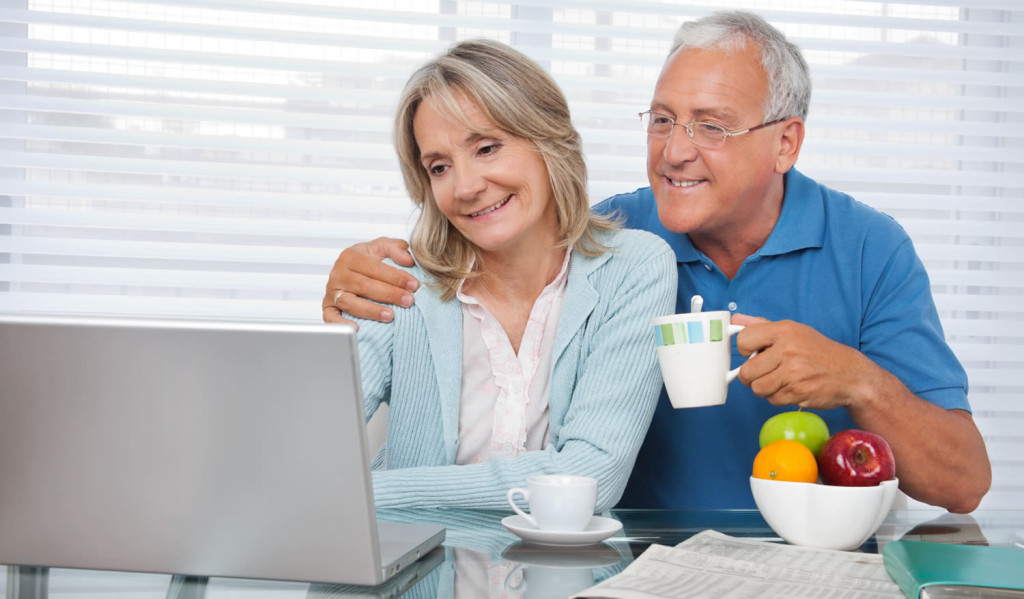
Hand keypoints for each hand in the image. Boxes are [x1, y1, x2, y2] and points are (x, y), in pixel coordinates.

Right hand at [321, 237, 418, 325]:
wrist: (351, 269)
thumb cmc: (368, 260)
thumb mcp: (382, 247)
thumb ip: (396, 248)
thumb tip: (408, 261)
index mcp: (350, 256)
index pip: (374, 268)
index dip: (396, 277)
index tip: (413, 285)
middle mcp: (338, 273)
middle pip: (364, 286)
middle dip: (389, 294)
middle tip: (408, 301)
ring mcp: (331, 291)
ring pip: (350, 302)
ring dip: (371, 310)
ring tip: (390, 315)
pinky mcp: (327, 307)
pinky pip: (331, 317)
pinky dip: (342, 323)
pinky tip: (358, 328)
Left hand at [731, 313, 885, 411]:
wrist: (851, 375)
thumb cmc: (818, 352)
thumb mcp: (794, 331)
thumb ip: (762, 326)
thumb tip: (735, 319)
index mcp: (784, 330)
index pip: (743, 340)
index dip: (745, 350)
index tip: (753, 353)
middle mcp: (787, 350)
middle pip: (747, 371)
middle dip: (751, 375)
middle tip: (764, 372)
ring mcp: (793, 372)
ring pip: (757, 388)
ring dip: (764, 388)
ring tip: (779, 380)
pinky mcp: (797, 392)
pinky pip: (772, 400)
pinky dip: (778, 397)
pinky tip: (791, 388)